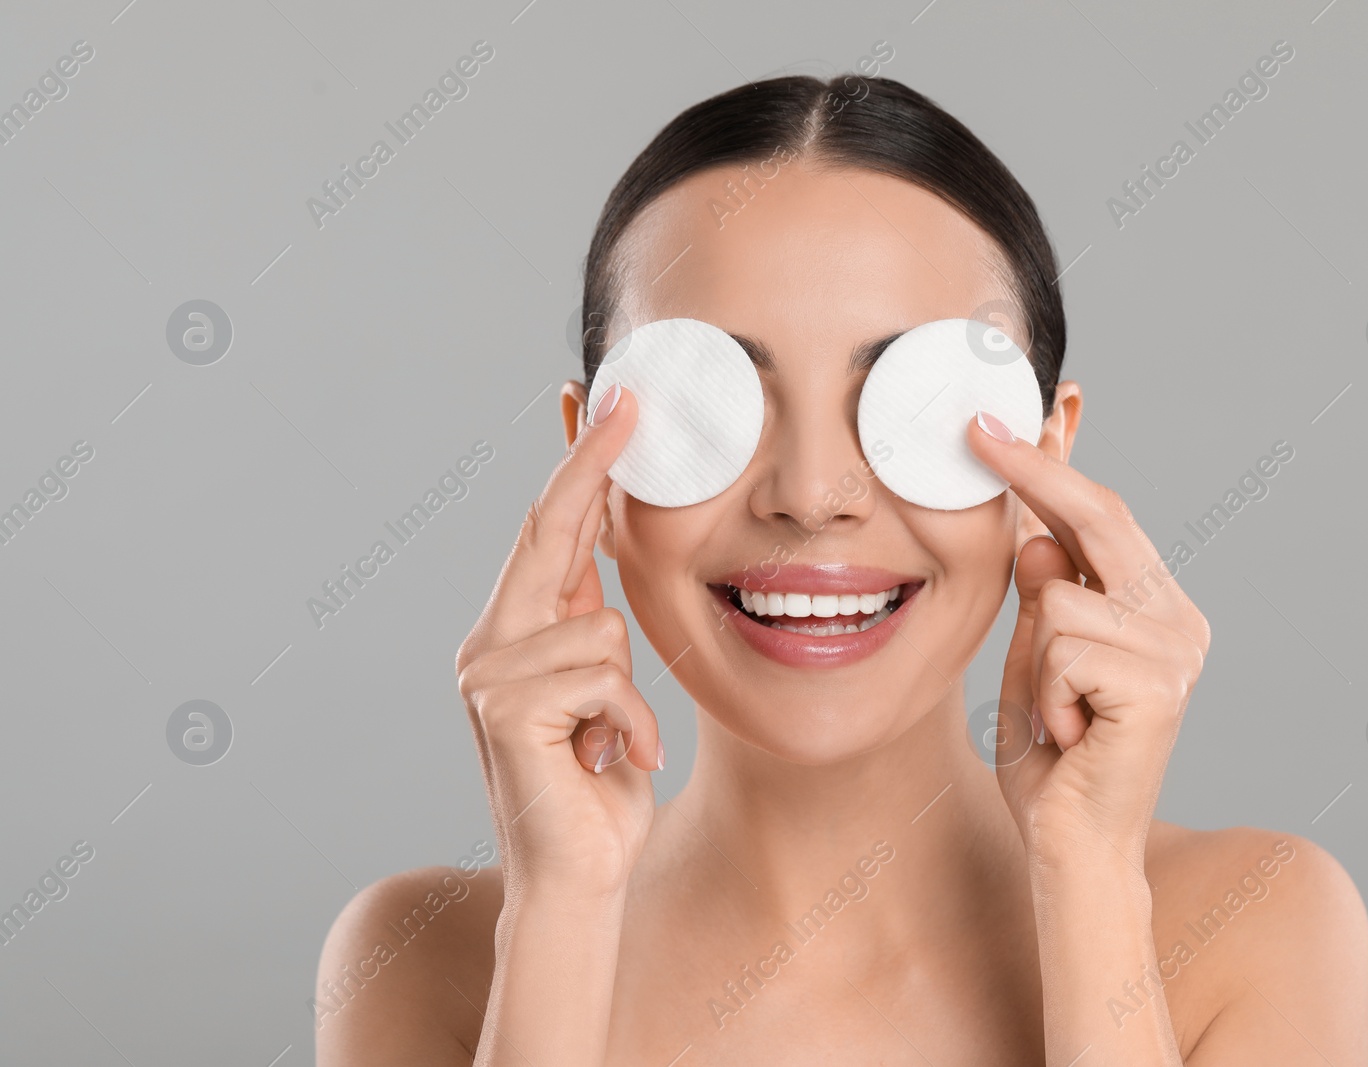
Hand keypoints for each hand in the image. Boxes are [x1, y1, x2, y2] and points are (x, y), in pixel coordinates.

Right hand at [455, 383, 661, 899]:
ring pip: (600, 626)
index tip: (608, 402)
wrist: (578, 875)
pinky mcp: (503, 710)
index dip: (580, 464)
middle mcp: (489, 642)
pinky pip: (603, 678)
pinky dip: (629, 723)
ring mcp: (488, 674)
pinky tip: (616, 760)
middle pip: (549, 534)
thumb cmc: (598, 783)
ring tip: (613, 739)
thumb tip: (598, 557)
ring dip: (629, 690)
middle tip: (630, 401)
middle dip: (593, 466)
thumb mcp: (605, 689)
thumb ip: (589, 626)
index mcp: (517, 630)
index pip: (550, 531)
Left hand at [968, 413, 1209, 867]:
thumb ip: (1045, 600)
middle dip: (1032, 473)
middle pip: (1101, 519)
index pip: (1103, 518)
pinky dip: (1045, 695)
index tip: (1028, 412)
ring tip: (1058, 717)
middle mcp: (1179, 622)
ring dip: (1036, 663)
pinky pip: (1063, 647)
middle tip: (975, 432)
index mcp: (1154, 611)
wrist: (1071, 849)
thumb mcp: (1034, 662)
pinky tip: (1070, 736)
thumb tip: (1038, 534)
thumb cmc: (1052, 763)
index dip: (1060, 464)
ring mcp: (1177, 651)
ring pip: (1062, 596)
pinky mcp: (1160, 684)